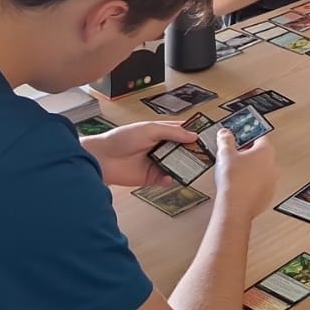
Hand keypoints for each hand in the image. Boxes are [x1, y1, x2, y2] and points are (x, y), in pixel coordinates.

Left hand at [81, 120, 198, 187]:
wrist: (102, 158)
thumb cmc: (122, 138)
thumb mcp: (150, 129)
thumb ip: (172, 133)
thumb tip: (193, 136)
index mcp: (160, 132)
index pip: (181, 132)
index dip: (193, 133)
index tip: (206, 137)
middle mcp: (159, 147)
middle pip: (181, 150)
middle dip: (192, 152)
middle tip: (205, 155)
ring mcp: (156, 163)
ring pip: (176, 165)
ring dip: (184, 167)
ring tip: (192, 168)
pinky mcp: (151, 178)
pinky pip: (166, 179)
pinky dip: (170, 179)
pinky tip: (170, 177)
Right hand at [212, 129, 277, 218]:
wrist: (235, 207)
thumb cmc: (234, 180)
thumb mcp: (225, 154)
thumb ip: (225, 140)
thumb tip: (225, 133)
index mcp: (266, 151)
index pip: (259, 137)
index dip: (247, 137)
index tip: (239, 138)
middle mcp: (273, 165)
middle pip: (261, 154)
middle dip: (248, 154)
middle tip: (234, 156)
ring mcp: (272, 182)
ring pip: (261, 170)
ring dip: (251, 170)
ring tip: (235, 173)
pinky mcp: (268, 195)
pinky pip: (260, 185)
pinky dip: (252, 184)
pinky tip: (239, 186)